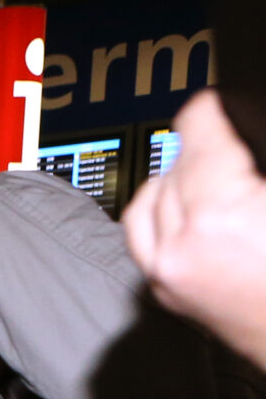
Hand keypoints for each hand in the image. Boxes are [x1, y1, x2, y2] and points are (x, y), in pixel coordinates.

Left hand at [124, 90, 265, 371]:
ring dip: (172, 180)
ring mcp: (170, 277)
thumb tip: (245, 127)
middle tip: (225, 135)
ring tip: (204, 169)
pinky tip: (189, 209)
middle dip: (201, 147)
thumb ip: (256, 165)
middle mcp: (181, 248)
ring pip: (146, 204)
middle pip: (176, 168)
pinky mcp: (170, 297)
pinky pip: (144, 241)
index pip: (199, 137)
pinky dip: (160, 216)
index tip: (213, 101)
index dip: (210, 110)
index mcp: (220, 217)